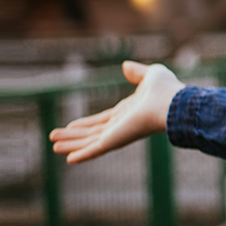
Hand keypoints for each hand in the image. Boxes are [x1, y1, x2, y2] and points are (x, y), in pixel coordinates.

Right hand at [50, 61, 185, 163]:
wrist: (172, 103)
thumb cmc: (166, 89)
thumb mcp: (150, 75)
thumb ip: (137, 73)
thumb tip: (125, 66)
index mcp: (128, 113)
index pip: (103, 120)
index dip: (85, 123)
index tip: (72, 125)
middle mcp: (121, 126)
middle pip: (92, 133)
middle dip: (73, 137)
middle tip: (54, 140)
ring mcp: (118, 135)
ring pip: (89, 142)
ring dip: (70, 144)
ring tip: (53, 146)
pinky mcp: (116, 141)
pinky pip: (94, 150)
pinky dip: (81, 154)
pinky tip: (68, 159)